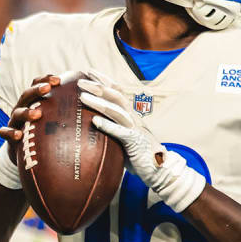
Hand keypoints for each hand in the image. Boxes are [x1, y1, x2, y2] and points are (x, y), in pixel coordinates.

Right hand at [0, 74, 60, 162]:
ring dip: (26, 112)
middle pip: (26, 96)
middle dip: (36, 90)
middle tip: (47, 88)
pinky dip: (11, 133)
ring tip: (37, 114)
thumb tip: (89, 103)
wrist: (23, 152)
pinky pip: (5, 133)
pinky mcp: (9, 138)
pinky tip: (19, 135)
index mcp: (32, 101)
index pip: (36, 85)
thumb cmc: (42, 132)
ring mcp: (14, 122)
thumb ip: (64, 110)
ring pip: (17, 113)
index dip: (45, 80)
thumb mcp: (51, 119)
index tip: (58, 79)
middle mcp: (21, 108)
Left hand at [78, 72, 205, 213]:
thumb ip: (110, 129)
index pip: (116, 91)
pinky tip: (95, 121)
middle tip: (81, 81)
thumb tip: (90, 125)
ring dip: (99, 102)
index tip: (88, 71)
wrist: (159, 170)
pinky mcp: (135, 142)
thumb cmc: (138, 154)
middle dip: (98, 86)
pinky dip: (107, 125)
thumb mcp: (122, 138)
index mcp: (130, 114)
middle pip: (115, 96)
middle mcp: (133, 117)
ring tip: (83, 97)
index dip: (104, 80)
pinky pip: (120, 132)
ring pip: (116, 110)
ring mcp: (135, 128)